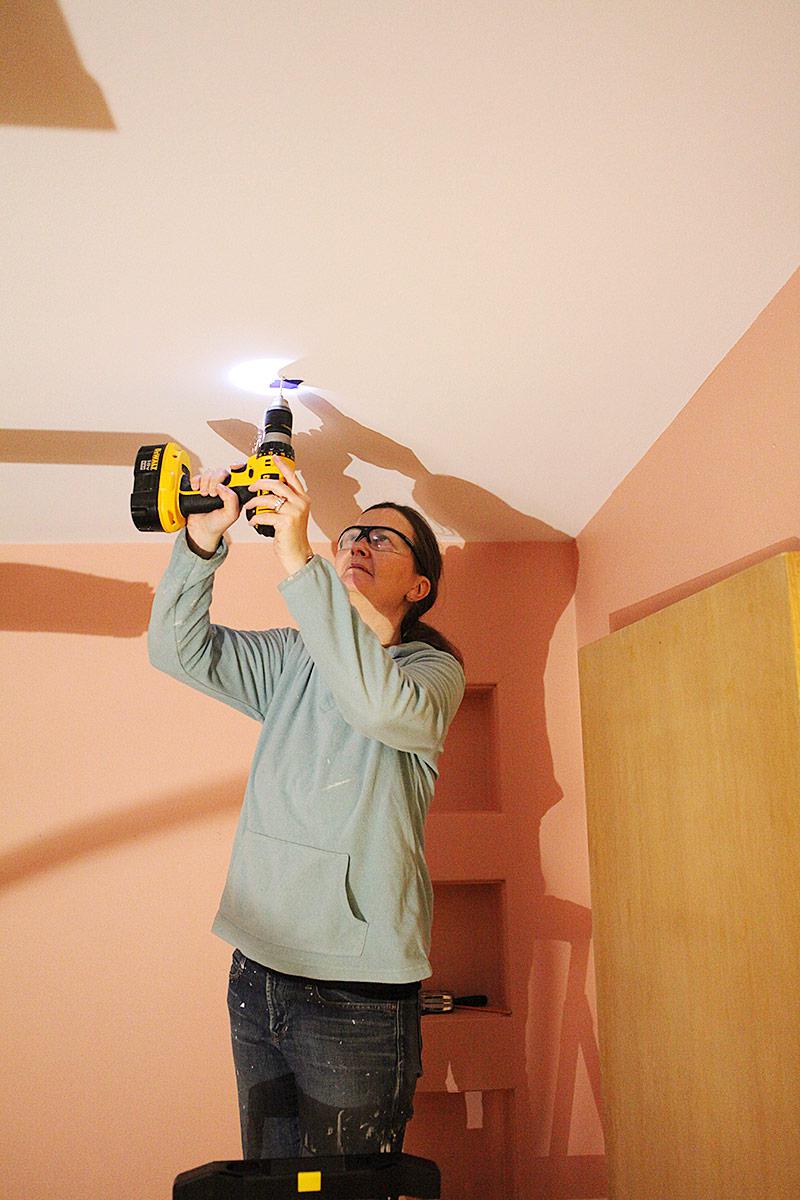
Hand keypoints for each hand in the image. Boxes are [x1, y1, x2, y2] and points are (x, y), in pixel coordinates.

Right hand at [185, 463, 245, 552]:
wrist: (201, 530)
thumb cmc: (218, 524)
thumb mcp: (231, 515)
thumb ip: (232, 500)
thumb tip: (222, 486)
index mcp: (235, 492)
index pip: (240, 474)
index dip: (238, 467)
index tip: (233, 467)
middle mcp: (225, 487)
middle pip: (222, 471)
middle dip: (215, 480)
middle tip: (212, 494)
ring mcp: (212, 486)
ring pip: (209, 472)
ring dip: (205, 483)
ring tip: (204, 495)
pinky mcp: (200, 486)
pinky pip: (197, 476)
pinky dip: (196, 481)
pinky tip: (196, 490)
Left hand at [242, 458, 313, 575]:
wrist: (297, 554)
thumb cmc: (292, 535)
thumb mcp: (293, 514)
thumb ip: (286, 501)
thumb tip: (269, 490)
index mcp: (302, 499)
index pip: (292, 477)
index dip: (282, 466)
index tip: (273, 458)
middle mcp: (300, 503)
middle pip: (277, 484)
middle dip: (260, 483)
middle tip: (251, 487)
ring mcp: (294, 512)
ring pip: (268, 499)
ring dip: (254, 502)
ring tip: (248, 506)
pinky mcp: (286, 522)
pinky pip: (265, 515)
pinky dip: (255, 517)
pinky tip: (252, 521)